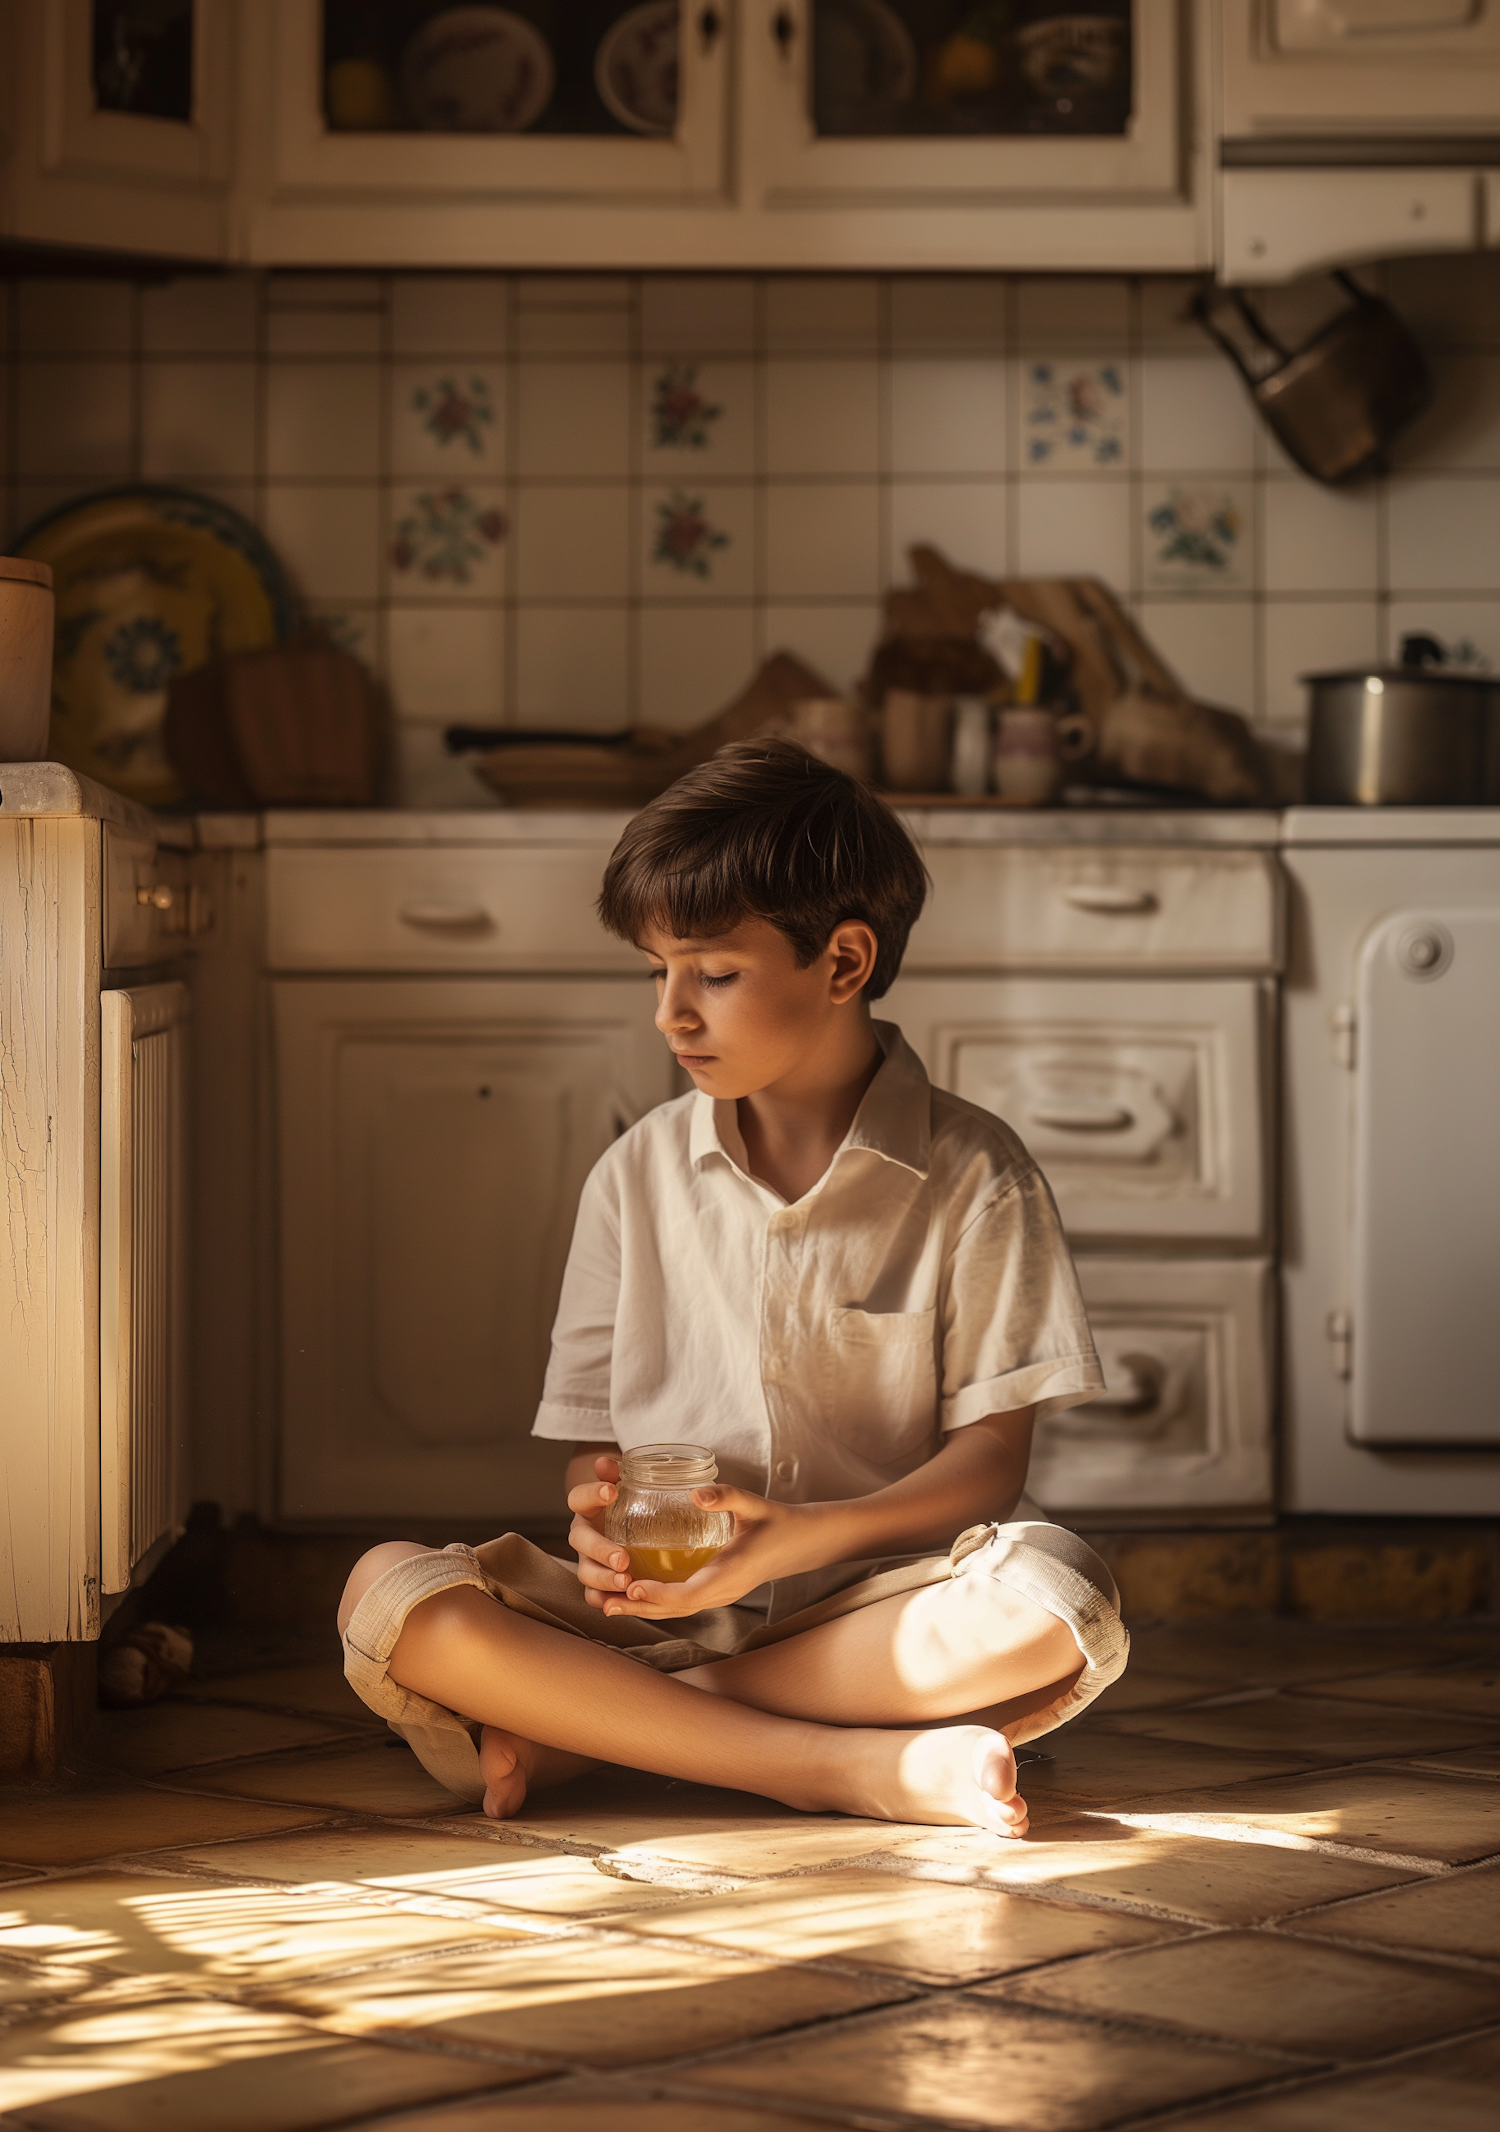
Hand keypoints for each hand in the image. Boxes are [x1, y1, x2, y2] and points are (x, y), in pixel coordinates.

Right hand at [566, 1454, 635, 1608]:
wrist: (642, 1535)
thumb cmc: (636, 1507)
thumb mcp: (633, 1488)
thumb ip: (622, 1473)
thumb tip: (602, 1462)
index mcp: (588, 1508)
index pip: (579, 1498)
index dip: (591, 1493)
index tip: (611, 1491)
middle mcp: (584, 1535)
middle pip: (580, 1541)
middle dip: (600, 1549)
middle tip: (623, 1557)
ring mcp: (587, 1561)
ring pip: (585, 1572)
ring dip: (603, 1578)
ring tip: (626, 1580)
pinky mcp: (596, 1584)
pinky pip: (593, 1595)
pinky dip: (602, 1600)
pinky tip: (616, 1602)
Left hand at [598, 1487, 830, 1619]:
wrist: (799, 1543)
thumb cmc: (776, 1521)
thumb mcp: (754, 1504)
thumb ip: (727, 1497)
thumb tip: (696, 1493)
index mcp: (731, 1574)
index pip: (691, 1594)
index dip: (660, 1594)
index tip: (633, 1587)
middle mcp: (722, 1592)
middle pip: (675, 1609)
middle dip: (639, 1608)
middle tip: (604, 1602)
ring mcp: (718, 1596)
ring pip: (675, 1610)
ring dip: (641, 1609)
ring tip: (606, 1604)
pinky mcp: (714, 1592)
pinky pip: (680, 1603)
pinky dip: (654, 1603)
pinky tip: (632, 1596)